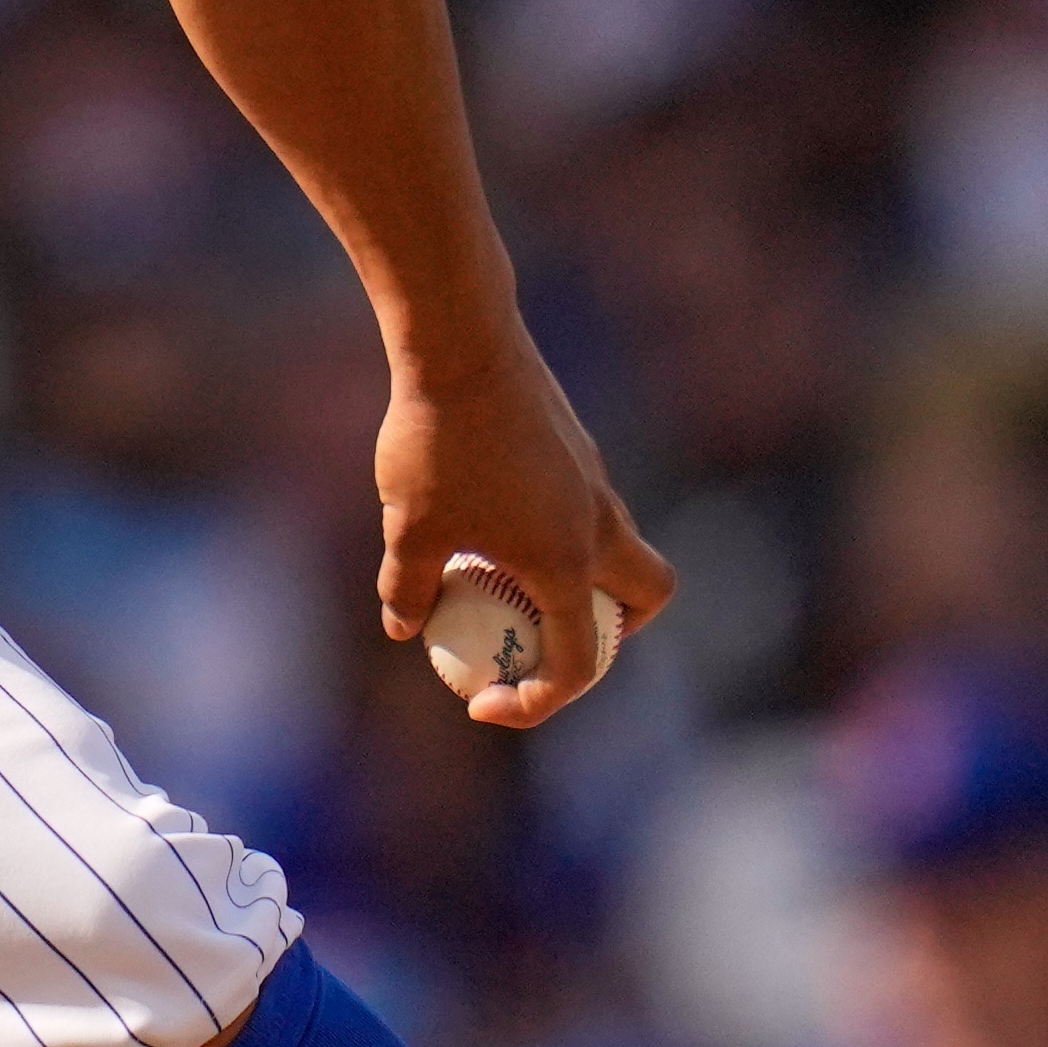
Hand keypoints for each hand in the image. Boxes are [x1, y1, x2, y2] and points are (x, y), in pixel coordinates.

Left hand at [375, 322, 669, 728]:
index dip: (537, 702)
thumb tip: (402, 627)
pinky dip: (558, 531)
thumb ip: (407, 588)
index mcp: (568, 562)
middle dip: (612, 633)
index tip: (486, 704)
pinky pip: (586, 508)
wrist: (462, 342)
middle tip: (545, 640)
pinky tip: (489, 515)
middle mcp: (599, 524)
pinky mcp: (578, 447)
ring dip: (581, 578)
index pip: (580, 663)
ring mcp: (595, 481)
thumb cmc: (434, 443)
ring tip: (504, 578)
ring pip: (618, 547)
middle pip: (645, 599)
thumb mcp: (408, 528)